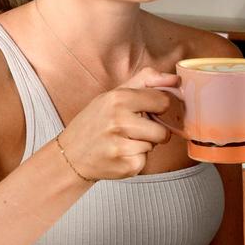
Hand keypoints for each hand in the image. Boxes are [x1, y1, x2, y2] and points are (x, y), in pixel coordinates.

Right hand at [55, 68, 179, 180]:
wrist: (69, 156)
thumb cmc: (95, 123)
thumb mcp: (113, 95)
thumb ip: (146, 81)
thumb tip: (176, 79)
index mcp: (118, 99)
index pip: (163, 101)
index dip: (159, 108)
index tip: (147, 111)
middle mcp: (119, 121)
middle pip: (163, 130)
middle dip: (152, 131)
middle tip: (130, 130)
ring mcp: (121, 145)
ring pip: (155, 145)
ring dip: (144, 144)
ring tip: (122, 141)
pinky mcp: (126, 165)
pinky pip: (146, 160)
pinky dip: (136, 158)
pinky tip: (118, 154)